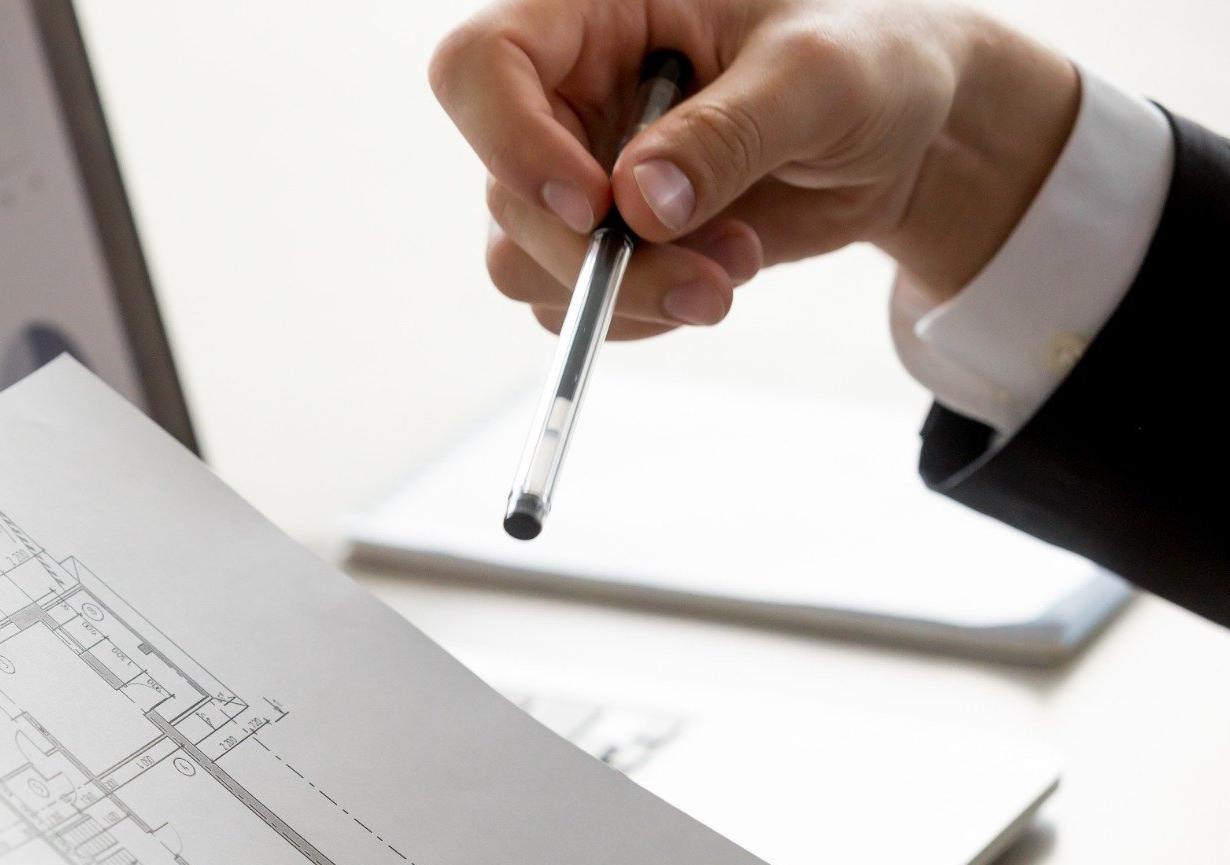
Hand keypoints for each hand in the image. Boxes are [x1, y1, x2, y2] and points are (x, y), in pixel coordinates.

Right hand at [429, 0, 1079, 336]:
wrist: (905, 131)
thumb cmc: (871, 55)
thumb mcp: (819, 74)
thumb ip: (729, 133)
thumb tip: (638, 206)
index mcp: (594, 10)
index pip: (481, 65)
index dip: (508, 140)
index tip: (593, 205)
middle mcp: (566, 90)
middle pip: (506, 194)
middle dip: (602, 260)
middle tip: (713, 279)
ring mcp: (576, 169)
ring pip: (526, 263)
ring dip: (629, 294)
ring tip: (734, 268)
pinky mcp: (601, 239)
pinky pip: (570, 304)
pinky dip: (641, 313)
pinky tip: (717, 278)